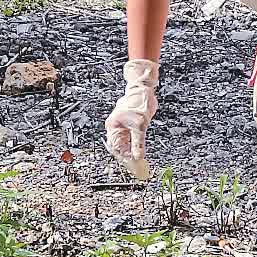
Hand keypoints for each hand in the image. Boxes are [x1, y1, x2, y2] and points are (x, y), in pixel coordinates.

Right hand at [103, 59, 158, 177]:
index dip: (124, 158)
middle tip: (137, 167)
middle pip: (119, 146)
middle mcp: (115, 127)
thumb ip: (138, 143)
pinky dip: (134, 145)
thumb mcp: (140, 126)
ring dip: (130, 151)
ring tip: (139, 161)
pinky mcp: (128, 124)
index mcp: (113, 127)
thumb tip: (138, 157)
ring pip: (124, 143)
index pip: (116, 148)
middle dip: (127, 157)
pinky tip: (139, 150)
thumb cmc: (138, 103)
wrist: (143, 90)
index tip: (133, 167)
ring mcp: (121, 125)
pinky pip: (129, 138)